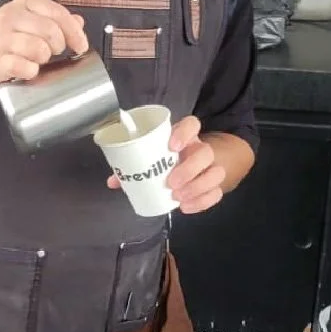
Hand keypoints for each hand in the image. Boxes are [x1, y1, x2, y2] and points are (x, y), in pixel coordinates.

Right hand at [0, 0, 88, 84]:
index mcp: (25, 4)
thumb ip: (54, 19)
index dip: (74, 32)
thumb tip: (79, 22)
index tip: (81, 46)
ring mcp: (1, 39)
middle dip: (58, 46)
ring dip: (44, 58)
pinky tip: (28, 70)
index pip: (58, 14)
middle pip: (51, 32)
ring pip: (38, 49)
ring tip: (37, 60)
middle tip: (53, 52)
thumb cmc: (2, 34)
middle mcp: (12, 17)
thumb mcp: (28, 18)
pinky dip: (30, 71)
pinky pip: (22, 67)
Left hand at [106, 115, 226, 213]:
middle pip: (206, 152)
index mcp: (185, 137)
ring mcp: (210, 167)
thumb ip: (134, 166)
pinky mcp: (214, 185)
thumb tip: (113, 180)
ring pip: (216, 173)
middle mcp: (200, 150)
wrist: (190, 166)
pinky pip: (217, 193)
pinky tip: (186, 207)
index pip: (192, 124)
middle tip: (171, 182)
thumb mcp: (152, 157)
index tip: (172, 146)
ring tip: (178, 197)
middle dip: (189, 169)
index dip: (185, 133)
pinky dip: (202, 202)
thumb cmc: (165, 159)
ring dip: (198, 187)